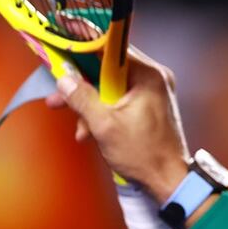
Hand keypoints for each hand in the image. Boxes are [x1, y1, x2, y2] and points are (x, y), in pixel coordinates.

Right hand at [48, 49, 189, 202]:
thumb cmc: (145, 154)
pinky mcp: (150, 105)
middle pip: (108, 70)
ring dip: (91, 106)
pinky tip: (91, 131)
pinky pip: (120, 100)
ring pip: (111, 88)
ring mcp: (154, 92)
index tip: (64, 54)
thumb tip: (64, 80)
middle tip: (58, 97)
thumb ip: (82, 99)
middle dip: (82, 87)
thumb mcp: (104, 125)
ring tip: (79, 126)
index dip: (85, 51)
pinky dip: (105, 112)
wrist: (169, 179)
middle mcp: (155, 78)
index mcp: (149, 75)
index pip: (112, 49)